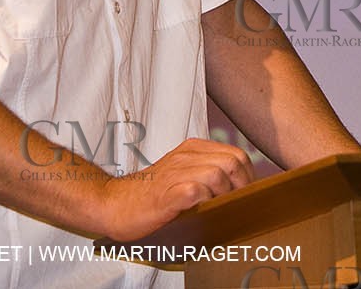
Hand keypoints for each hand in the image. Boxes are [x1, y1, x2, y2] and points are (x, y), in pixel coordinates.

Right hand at [92, 137, 255, 241]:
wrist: (113, 204)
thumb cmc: (150, 195)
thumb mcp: (182, 174)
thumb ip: (207, 172)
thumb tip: (239, 188)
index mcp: (193, 149)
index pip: (237, 155)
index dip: (247, 176)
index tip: (244, 194)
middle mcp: (186, 156)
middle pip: (233, 161)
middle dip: (241, 185)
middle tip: (235, 204)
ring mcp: (176, 173)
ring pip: (218, 174)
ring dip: (223, 194)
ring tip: (216, 208)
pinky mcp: (167, 193)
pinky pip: (196, 191)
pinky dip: (204, 202)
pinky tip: (199, 210)